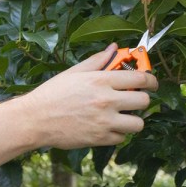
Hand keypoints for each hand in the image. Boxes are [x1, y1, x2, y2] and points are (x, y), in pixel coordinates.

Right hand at [18, 44, 157, 149]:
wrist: (34, 119)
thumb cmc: (51, 94)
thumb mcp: (73, 73)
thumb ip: (96, 61)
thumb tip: (114, 48)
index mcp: (100, 80)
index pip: (140, 78)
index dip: (150, 79)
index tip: (150, 82)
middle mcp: (106, 100)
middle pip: (144, 101)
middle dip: (141, 99)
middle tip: (131, 99)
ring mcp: (104, 121)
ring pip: (138, 123)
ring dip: (132, 119)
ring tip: (120, 115)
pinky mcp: (100, 138)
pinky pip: (122, 137)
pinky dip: (117, 133)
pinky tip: (105, 126)